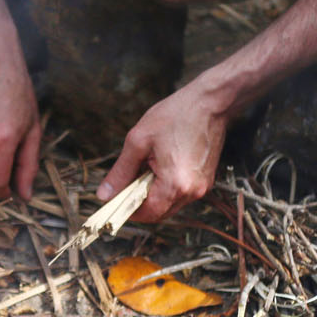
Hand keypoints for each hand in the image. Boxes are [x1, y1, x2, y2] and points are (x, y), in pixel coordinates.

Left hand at [98, 81, 229, 222]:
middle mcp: (191, 192)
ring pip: (170, 205)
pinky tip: (161, 166)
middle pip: (159, 213)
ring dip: (154, 195)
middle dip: (140, 203)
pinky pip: (181, 194)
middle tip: (127, 182)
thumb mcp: (138, 141)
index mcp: (174, 184)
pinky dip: (167, 188)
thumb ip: (120, 172)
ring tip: (147, 168)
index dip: (128, 211)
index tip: (115, 200)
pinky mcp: (206, 181)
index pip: (147, 214)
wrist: (211, 102)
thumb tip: (105, 195)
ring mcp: (202, 188)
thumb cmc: (176, 115)